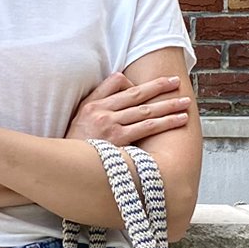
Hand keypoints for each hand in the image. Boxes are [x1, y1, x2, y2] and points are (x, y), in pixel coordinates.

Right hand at [65, 72, 191, 145]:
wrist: (64, 165)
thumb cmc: (75, 145)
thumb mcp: (79, 118)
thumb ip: (97, 101)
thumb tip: (120, 86)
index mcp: (92, 104)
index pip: (119, 83)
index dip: (140, 83)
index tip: (156, 83)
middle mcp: (101, 111)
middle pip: (137, 94)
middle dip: (159, 87)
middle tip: (176, 82)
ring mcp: (110, 125)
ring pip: (145, 111)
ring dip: (168, 105)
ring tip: (184, 103)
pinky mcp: (118, 140)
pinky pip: (147, 127)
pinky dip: (165, 122)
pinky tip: (179, 120)